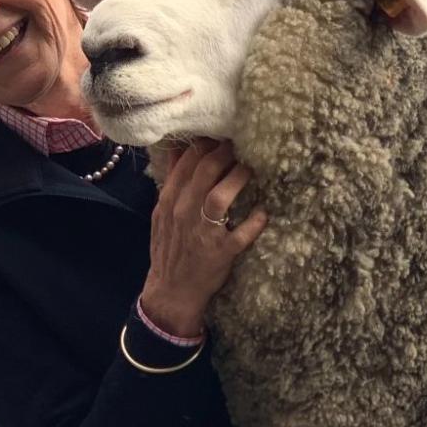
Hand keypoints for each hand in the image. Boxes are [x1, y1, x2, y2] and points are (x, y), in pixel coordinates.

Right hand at [136, 139, 267, 336]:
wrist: (171, 291)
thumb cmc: (171, 248)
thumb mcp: (163, 213)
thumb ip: (173, 182)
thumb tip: (180, 149)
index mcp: (170, 201)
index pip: (187, 162)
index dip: (206, 144)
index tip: (220, 136)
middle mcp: (184, 213)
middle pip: (205, 171)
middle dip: (226, 153)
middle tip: (240, 146)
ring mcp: (203, 232)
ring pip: (220, 197)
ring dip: (238, 178)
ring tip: (250, 170)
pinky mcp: (221, 252)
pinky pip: (241, 234)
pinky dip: (255, 222)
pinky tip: (263, 213)